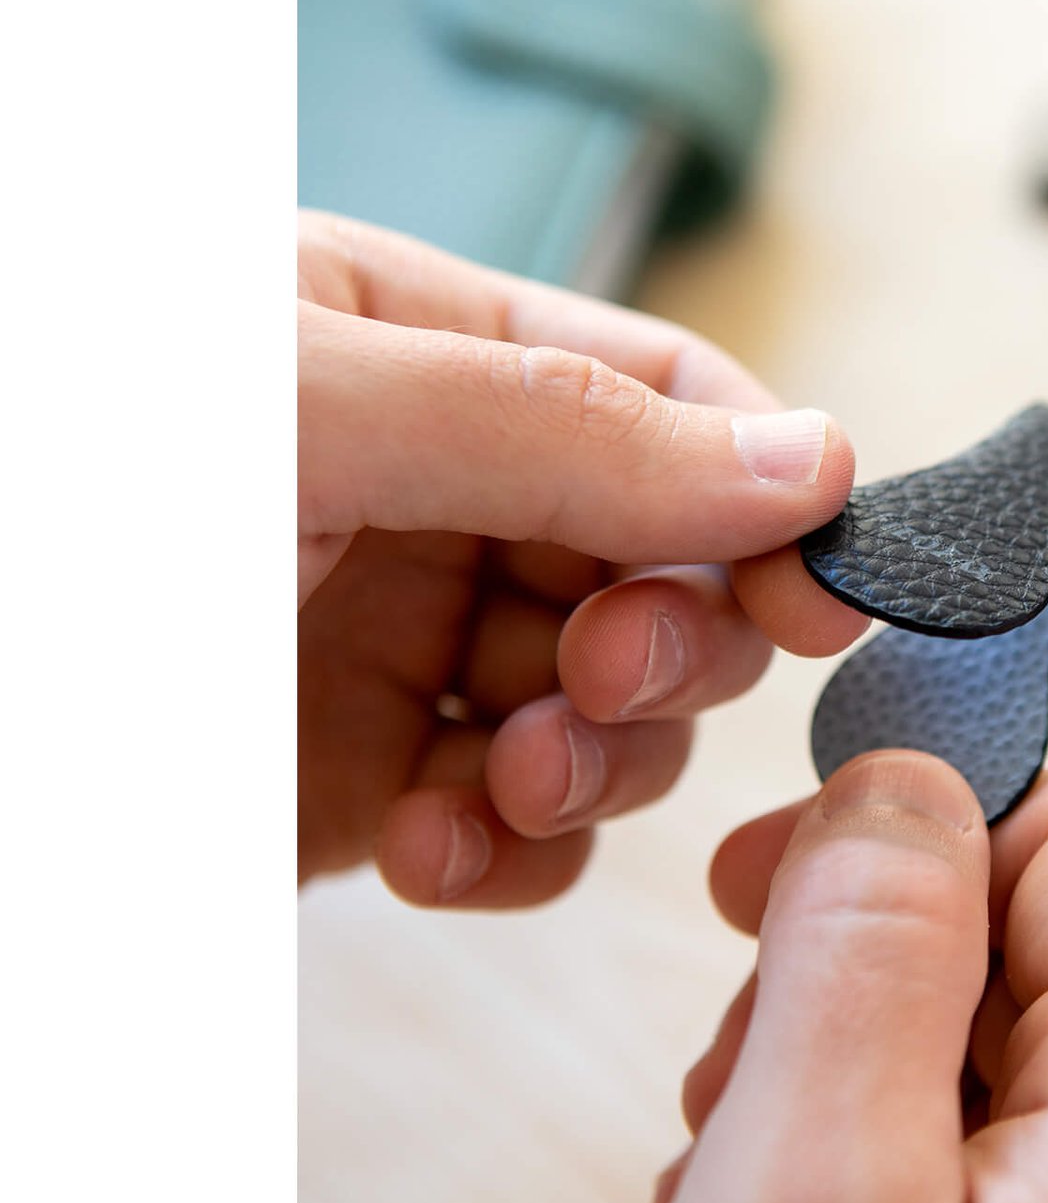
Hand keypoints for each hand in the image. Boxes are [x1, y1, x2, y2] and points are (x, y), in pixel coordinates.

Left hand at [298, 213, 867, 904]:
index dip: (764, 488)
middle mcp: (434, 493)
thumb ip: (561, 429)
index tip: (816, 589)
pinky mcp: (364, 786)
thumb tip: (810, 461)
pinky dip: (510, 854)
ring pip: (613, 710)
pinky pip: (514, 828)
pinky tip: (433, 849)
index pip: (666, 395)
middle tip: (608, 677)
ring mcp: (401, 642)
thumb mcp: (305, 408)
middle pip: (666, 565)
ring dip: (601, 760)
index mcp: (422, 348)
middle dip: (671, 639)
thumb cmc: (47, 496)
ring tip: (518, 780)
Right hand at [577, 754, 1047, 1202]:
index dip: (940, 821)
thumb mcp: (801, 1198)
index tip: (792, 860)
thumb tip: (914, 783)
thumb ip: (870, 947)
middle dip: (871, 980)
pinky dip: (868, 1194)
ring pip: (1001, 1077)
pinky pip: (989, 1199)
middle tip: (740, 1073)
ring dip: (849, 1090)